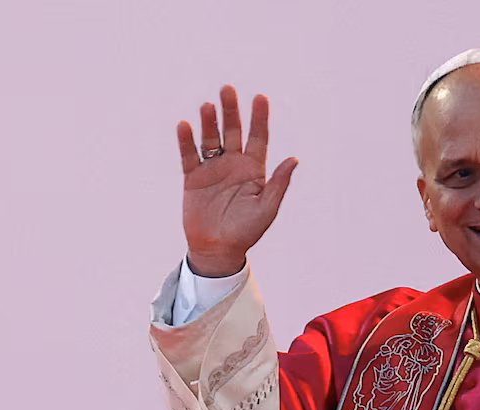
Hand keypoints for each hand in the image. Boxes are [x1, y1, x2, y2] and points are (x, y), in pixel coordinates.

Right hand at [177, 86, 298, 275]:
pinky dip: (186, 141)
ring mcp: (212, 169)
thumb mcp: (266, 209)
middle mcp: (233, 164)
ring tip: (208, 106)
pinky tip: (185, 126)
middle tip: (227, 89)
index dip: (259, 118)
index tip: (260, 98)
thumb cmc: (246, 232)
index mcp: (253, 170)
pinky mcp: (193, 178)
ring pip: (210, 139)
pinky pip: (189, 156)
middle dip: (230, 111)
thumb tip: (294, 159)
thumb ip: (278, 184)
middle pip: (232, 131)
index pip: (258, 138)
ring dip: (209, 122)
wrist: (218, 249)